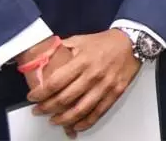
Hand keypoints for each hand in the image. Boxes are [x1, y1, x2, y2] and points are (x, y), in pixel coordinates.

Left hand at [27, 30, 141, 137]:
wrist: (132, 42)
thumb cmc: (105, 42)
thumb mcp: (81, 40)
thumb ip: (62, 48)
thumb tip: (43, 56)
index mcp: (83, 61)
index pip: (56, 82)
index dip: (41, 93)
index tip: (32, 97)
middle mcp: (93, 75)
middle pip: (65, 99)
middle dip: (47, 108)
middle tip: (38, 110)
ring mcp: (105, 85)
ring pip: (80, 110)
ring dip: (63, 119)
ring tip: (53, 120)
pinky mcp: (116, 92)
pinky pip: (99, 112)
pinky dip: (86, 122)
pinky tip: (76, 125)